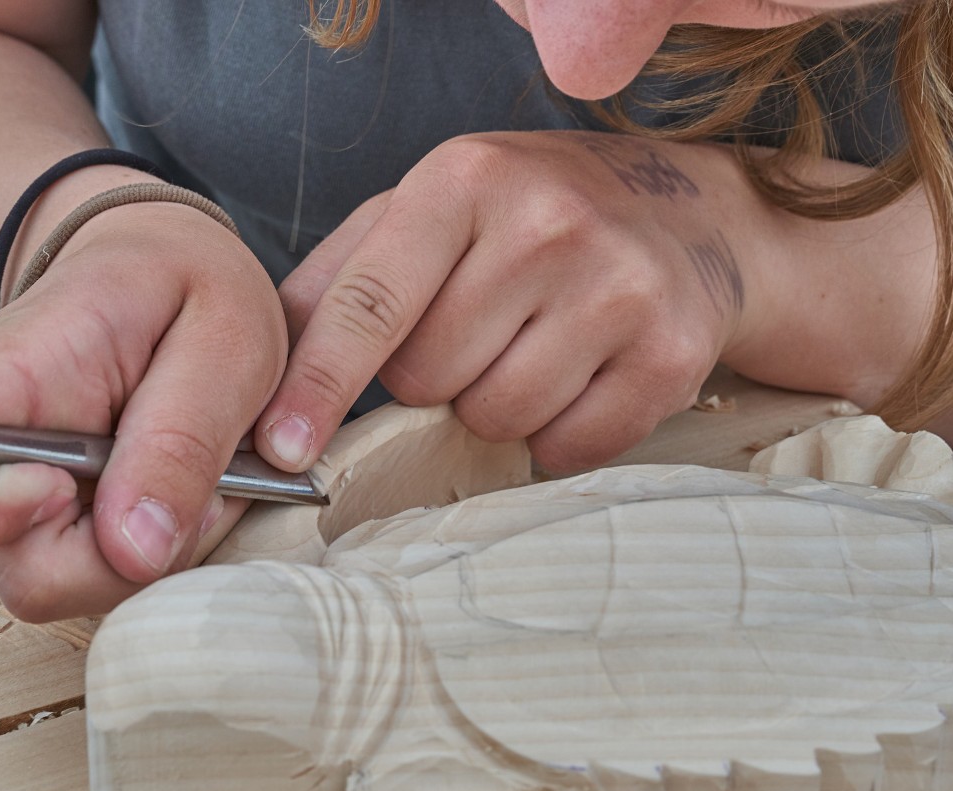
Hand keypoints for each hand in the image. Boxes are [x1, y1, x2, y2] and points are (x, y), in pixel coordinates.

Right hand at [0, 202, 285, 620]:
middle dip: (132, 554)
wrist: (160, 278)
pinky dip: (165, 552)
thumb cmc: (185, 289)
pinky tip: (189, 494)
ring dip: (161, 551)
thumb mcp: (223, 333)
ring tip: (202, 475)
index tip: (73, 483)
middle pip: (25, 571)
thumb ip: (183, 438)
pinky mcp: (63, 532)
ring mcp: (27, 504)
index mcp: (12, 376)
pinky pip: (110, 580)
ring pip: (76, 587)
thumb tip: (136, 552)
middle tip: (203, 481)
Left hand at [256, 131, 756, 472]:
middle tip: (477, 330)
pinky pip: (565, 448)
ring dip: (493, 406)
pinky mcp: (671, 355)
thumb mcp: (430, 210)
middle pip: (427, 379)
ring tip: (529, 346)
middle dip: (431, 377)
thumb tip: (263, 366)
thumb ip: (340, 277)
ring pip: (494, 420)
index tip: (280, 445)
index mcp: (466, 181)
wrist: (689, 215)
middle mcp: (548, 225)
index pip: (371, 302)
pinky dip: (554, 433)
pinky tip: (578, 375)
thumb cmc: (530, 218)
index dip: (318, 383)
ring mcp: (619, 289)